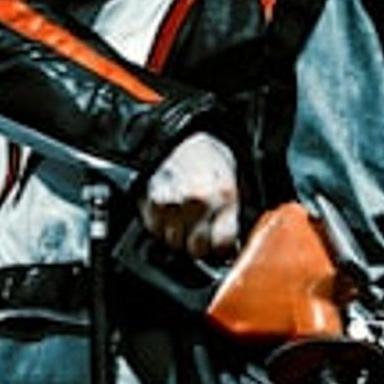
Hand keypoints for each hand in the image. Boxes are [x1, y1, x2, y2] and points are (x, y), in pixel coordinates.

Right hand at [141, 132, 243, 264]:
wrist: (173, 133)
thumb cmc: (204, 152)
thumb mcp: (230, 176)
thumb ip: (232, 210)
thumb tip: (232, 242)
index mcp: (224, 195)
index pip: (223, 244)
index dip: (221, 247)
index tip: (219, 243)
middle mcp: (198, 203)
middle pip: (197, 249)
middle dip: (200, 243)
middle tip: (200, 230)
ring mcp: (172, 205)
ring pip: (175, 244)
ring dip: (179, 236)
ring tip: (184, 217)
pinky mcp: (151, 205)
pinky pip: (156, 232)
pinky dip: (162, 226)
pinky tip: (169, 210)